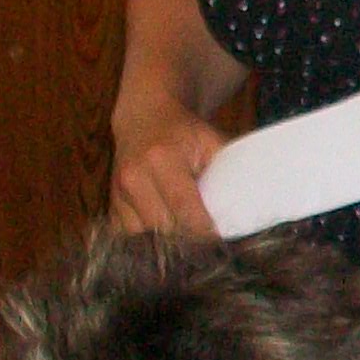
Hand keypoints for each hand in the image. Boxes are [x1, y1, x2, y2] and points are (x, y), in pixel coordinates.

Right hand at [111, 107, 226, 234]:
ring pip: (146, 238)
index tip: (221, 241)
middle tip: (208, 241)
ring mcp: (117, 192)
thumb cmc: (185, 133)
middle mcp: (134, 177)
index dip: (204, 231)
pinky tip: (163, 231)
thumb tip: (248, 209)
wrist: (144, 117)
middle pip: (165, 228)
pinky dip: (147, 239)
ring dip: (167, 241)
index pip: (184, 209)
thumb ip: (229, 173)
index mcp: (162, 159)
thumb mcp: (212, 142)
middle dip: (189, 238)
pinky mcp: (110, 204)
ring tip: (184, 232)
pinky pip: (129, 237)